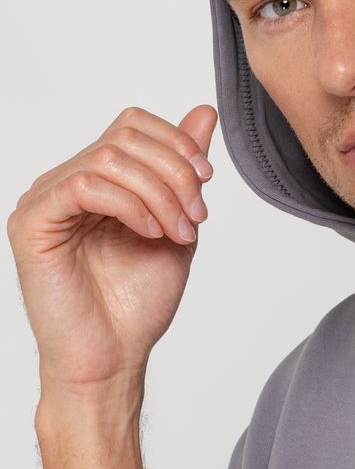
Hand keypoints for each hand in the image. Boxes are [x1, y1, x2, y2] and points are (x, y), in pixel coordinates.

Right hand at [6, 104, 217, 393]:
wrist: (113, 358)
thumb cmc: (138, 300)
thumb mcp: (178, 218)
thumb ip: (185, 167)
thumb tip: (205, 110)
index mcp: (98, 177)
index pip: (134, 124)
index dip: (176, 143)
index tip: (207, 181)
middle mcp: (67, 180)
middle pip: (126, 135)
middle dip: (174, 170)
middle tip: (197, 215)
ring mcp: (46, 199)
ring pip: (110, 157)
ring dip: (159, 192)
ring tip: (178, 232)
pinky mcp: (32, 223)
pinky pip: (85, 186)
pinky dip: (130, 205)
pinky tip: (149, 233)